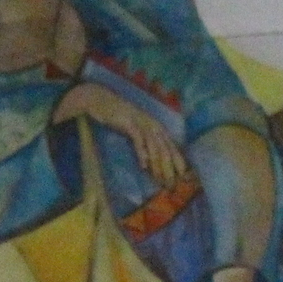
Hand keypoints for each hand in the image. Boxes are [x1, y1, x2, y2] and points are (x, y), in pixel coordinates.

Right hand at [56, 82, 187, 187]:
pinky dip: (142, 152)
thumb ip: (143, 139)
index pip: (171, 144)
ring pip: (154, 145)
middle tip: (172, 181)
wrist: (100, 100)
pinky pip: (138, 140)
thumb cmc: (116, 115)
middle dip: (170, 165)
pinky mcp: (129, 123)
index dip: (177, 159)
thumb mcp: (134, 127)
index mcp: (155, 125)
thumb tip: (149, 157)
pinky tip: (144, 165)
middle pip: (165, 147)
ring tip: (160, 177)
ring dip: (158, 163)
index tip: (182, 174)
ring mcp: (141, 123)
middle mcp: (152, 124)